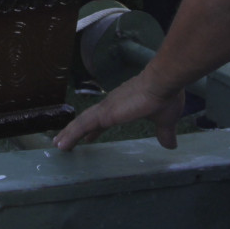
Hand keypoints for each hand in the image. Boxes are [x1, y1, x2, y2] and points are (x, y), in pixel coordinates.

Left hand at [53, 69, 185, 150]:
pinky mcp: (103, 114)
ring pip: (81, 123)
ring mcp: (105, 108)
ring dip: (69, 134)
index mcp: (123, 105)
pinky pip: (81, 126)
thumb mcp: (165, 120)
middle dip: (76, 131)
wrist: (163, 82)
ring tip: (58, 145)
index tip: (88, 136)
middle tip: (64, 141)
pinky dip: (70, 135)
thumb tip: (171, 145)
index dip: (94, 129)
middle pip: (88, 119)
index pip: (103, 118)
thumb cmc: (164, 97)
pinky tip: (62, 145)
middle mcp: (111, 104)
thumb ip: (165, 133)